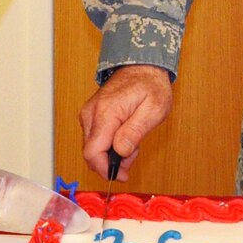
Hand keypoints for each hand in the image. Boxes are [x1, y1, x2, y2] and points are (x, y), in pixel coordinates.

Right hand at [77, 64, 173, 179]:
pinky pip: (95, 138)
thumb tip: (121, 151)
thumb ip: (135, 131)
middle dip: (113, 161)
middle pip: (92, 153)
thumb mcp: (154, 110)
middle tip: (134, 152)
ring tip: (133, 140)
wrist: (142, 66)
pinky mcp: (90, 115)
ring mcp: (89, 114)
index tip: (121, 175)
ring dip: (112, 153)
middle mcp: (91, 114)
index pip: (93, 152)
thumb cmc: (151, 86)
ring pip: (94, 147)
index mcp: (106, 113)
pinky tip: (125, 135)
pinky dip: (109, 144)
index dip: (105, 169)